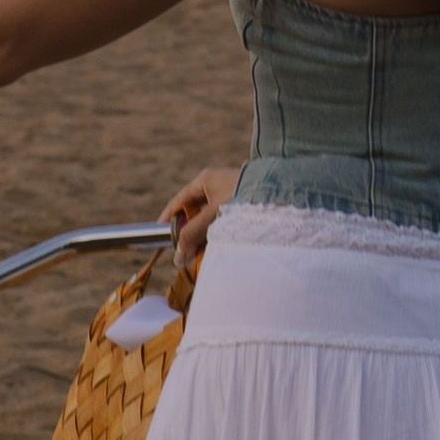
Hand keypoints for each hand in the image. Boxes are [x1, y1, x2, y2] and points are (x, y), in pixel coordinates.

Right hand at [159, 161, 240, 275]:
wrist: (282, 192)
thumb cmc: (242, 199)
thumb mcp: (213, 216)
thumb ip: (193, 235)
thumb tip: (176, 259)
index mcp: (205, 180)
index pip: (179, 201)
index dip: (167, 218)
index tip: (158, 234)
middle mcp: (217, 185)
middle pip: (195, 212)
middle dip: (188, 232)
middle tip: (183, 251)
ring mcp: (231, 195)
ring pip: (210, 219)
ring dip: (205, 236)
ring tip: (200, 254)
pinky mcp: (244, 206)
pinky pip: (224, 222)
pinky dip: (219, 235)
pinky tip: (219, 247)